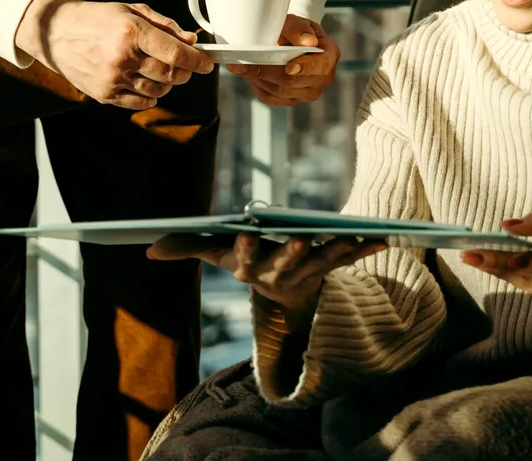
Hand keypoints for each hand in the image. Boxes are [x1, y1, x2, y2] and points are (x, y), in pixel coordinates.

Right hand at [14, 0, 213, 109]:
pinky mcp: (104, 94)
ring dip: (167, 83)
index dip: (196, 60)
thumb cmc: (97, 18)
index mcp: (131, 31)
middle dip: (184, 71)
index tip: (206, 63)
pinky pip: (141, 102)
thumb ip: (165, 26)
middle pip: (170, 74)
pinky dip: (151, 95)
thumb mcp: (131, 11)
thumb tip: (191, 41)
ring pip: (158, 90)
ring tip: (160, 70)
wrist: (56, 33)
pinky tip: (145, 81)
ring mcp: (113, 79)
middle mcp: (122, 57)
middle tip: (185, 65)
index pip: (175, 53)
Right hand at [148, 233, 386, 325]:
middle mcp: (280, 274)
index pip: (245, 262)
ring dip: (339, 251)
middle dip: (295, 254)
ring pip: (324, 262)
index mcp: (251, 269)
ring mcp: (308, 272)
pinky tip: (384, 236)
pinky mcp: (330, 267)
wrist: (283, 295)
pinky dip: (367, 247)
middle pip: (288, 266)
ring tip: (354, 237)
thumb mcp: (215, 253)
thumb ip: (186, 247)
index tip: (247, 236)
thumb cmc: (246, 262)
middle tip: (303, 241)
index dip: (246, 252)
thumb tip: (147, 248)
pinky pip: (350, 257)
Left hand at [227, 15, 340, 105]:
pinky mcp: (290, 100)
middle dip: (267, 71)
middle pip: (293, 81)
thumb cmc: (294, 30)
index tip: (289, 67)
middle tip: (242, 62)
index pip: (321, 66)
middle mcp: (322, 79)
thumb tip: (308, 41)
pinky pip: (270, 97)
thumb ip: (300, 29)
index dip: (305, 67)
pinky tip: (247, 73)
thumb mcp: (296, 22)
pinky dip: (256, 84)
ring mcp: (307, 93)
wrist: (290, 41)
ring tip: (239, 64)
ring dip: (257, 77)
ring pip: (279, 90)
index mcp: (330, 56)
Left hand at [459, 207, 531, 309]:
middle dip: (496, 264)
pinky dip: (505, 275)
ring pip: (524, 283)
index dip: (523, 260)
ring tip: (470, 257)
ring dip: (495, 270)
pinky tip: (487, 264)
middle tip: (467, 254)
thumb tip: (507, 226)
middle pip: (530, 274)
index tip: (500, 255)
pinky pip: (527, 286)